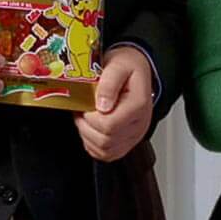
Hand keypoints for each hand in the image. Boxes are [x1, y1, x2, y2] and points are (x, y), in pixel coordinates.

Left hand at [74, 46, 153, 161]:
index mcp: (138, 106)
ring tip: (86, 117)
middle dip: (86, 126)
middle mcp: (138, 124)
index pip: (109, 125)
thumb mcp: (117, 65)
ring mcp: (133, 135)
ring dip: (88, 136)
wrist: (136, 68)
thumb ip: (109, 83)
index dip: (90, 117)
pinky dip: (93, 145)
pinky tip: (91, 128)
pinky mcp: (127, 141)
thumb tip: (101, 105)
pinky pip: (106, 154)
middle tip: (82, 109)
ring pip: (105, 151)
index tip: (85, 104)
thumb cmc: (127, 66)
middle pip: (105, 141)